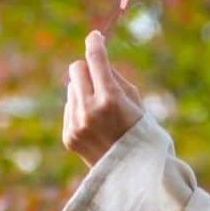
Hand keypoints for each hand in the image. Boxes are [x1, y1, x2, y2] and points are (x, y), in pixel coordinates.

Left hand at [62, 30, 144, 167]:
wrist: (133, 174)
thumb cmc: (141, 132)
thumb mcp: (136, 101)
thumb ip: (115, 78)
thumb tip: (95, 60)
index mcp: (111, 98)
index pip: (96, 59)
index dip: (95, 43)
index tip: (95, 36)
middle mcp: (89, 110)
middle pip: (76, 69)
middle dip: (87, 69)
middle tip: (100, 78)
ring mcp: (76, 124)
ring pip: (72, 90)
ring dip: (84, 92)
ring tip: (102, 112)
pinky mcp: (68, 136)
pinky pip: (69, 109)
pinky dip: (80, 111)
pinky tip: (95, 127)